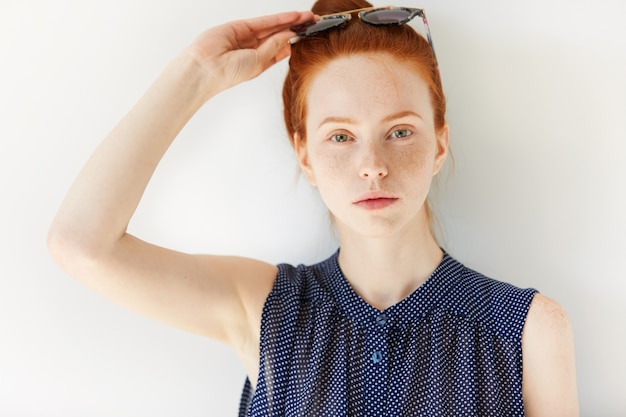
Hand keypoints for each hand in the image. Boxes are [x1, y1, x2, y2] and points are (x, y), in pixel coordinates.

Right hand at [188, 11, 314, 91]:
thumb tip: (288, 37)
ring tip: (309, 18)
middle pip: (280, 35)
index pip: (281, 49)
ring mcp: (248, 37)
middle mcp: (255, 49)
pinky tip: (294, 17)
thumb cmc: (228, 73)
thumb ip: (273, 47)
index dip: (295, 42)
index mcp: (259, 62)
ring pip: (274, 26)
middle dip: (297, 29)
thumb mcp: (258, 63)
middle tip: (315, 23)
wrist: (206, 68)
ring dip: (292, 21)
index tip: (311, 37)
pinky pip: (265, 21)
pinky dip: (280, 18)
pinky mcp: (242, 26)